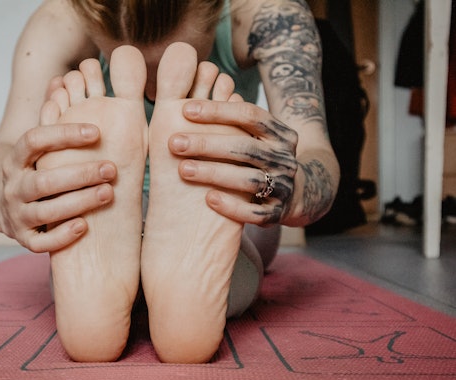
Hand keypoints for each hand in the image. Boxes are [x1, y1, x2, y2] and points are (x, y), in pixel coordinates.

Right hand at [0, 123, 116, 251]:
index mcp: (16, 157)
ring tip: (108, 194)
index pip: (35, 140)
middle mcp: (13, 186)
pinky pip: (41, 243)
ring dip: (78, 202)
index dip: (64, 134)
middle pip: (42, 180)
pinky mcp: (23, 238)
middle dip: (79, 174)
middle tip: (111, 169)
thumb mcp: (39, 142)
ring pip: (45, 211)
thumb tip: (66, 76)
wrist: (1, 201)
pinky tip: (86, 226)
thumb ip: (52, 115)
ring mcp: (16, 214)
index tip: (96, 131)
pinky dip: (62, 236)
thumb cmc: (35, 166)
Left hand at [169, 99, 297, 224]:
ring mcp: (284, 186)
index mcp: (279, 133)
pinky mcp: (279, 214)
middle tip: (173, 142)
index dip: (218, 111)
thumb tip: (196, 77)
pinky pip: (256, 212)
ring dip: (213, 173)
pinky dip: (232, 206)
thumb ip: (230, 116)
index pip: (250, 115)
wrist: (295, 195)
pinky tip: (208, 199)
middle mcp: (285, 158)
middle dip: (207, 143)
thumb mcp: (252, 135)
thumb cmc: (257, 159)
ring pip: (249, 180)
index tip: (184, 109)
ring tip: (183, 169)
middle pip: (245, 147)